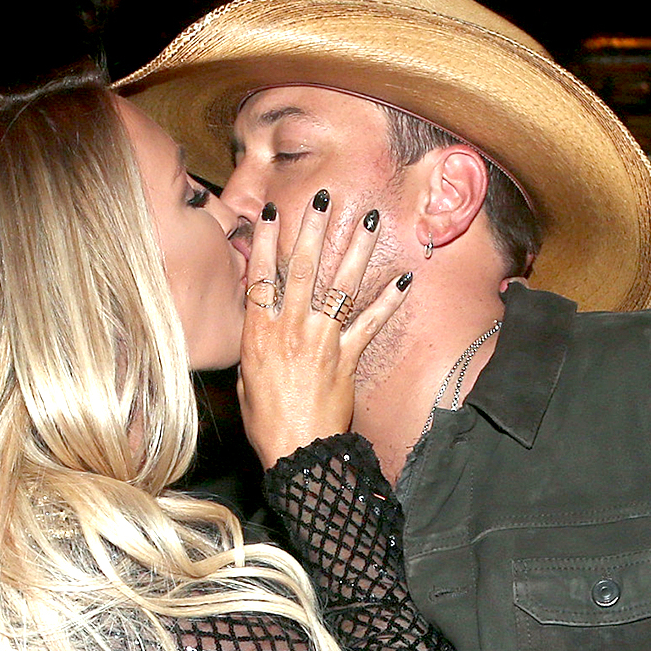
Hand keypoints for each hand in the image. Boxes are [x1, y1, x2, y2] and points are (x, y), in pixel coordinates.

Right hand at [237, 189, 413, 464]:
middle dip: (314, 229)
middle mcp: (290, 328)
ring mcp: (321, 340)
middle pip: (303, 268)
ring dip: (355, 250)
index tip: (272, 210)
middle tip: (324, 197)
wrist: (298, 453)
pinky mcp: (347, 357)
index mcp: (259, 333)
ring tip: (368, 221)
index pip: (261, 275)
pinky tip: (404, 281)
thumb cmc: (266, 423)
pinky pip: (370, 324)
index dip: (266, 240)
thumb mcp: (246, 382)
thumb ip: (255, 350)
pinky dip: (388, 302)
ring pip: (339, 286)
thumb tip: (259, 332)